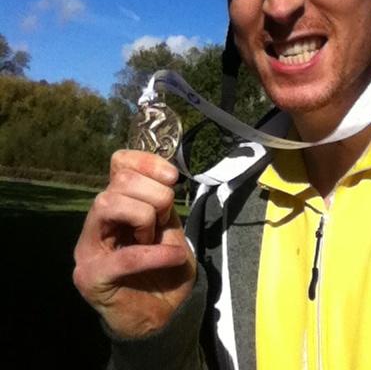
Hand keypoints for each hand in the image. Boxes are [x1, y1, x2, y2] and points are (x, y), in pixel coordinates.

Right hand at [73, 150, 195, 337]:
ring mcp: (88, 248)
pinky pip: (124, 255)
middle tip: (166, 219)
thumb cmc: (165, 268)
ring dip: (145, 217)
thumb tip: (165, 175)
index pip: (119, 162)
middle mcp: (97, 220)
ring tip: (158, 239)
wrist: (164, 316)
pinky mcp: (91, 276)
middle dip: (154, 195)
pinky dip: (155, 254)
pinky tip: (174, 258)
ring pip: (109, 203)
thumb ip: (161, 201)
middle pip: (118, 181)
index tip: (172, 178)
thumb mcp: (169, 226)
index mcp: (116, 202)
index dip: (146, 162)